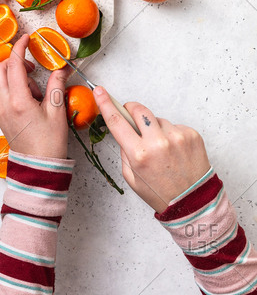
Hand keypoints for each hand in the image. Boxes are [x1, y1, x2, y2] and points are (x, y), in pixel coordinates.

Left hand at [0, 34, 68, 158]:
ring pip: (1, 82)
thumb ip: (57, 86)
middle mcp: (4, 104)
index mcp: (18, 101)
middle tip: (32, 67)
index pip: (13, 65)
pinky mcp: (2, 118)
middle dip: (14, 61)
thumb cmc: (49, 143)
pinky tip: (33, 101)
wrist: (38, 169)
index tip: (26, 38)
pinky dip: (16, 89)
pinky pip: (4, 94)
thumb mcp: (57, 112)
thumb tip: (61, 68)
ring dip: (17, 77)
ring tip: (38, 93)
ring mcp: (1, 112)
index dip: (19, 47)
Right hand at [93, 87, 210, 212]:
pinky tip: (175, 151)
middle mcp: (158, 142)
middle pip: (139, 110)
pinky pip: (174, 126)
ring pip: (157, 119)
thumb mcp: (132, 179)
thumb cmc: (162, 193)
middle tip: (132, 118)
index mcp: (139, 154)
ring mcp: (177, 137)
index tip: (100, 92)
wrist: (195, 203)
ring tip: (162, 149)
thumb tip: (123, 130)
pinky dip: (171, 134)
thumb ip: (124, 152)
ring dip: (155, 128)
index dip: (106, 104)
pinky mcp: (191, 135)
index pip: (117, 122)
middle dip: (132, 110)